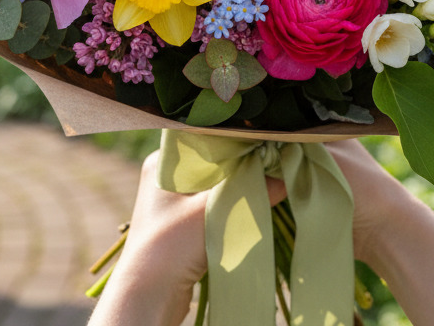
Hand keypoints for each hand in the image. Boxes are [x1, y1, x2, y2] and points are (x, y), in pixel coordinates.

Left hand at [87, 151, 286, 325]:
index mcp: (164, 162)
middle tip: (273, 161)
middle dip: (243, 164)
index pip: (206, 139)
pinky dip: (233, 205)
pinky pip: (214, 204)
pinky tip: (252, 204)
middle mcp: (166, 176)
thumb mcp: (214, 211)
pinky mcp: (184, 224)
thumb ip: (250, 189)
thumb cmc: (171, 246)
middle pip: (213, 161)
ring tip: (268, 181)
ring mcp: (174, 201)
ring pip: (216, 184)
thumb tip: (284, 174)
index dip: (238, 140)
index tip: (267, 141)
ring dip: (239, 187)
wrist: (149, 295)